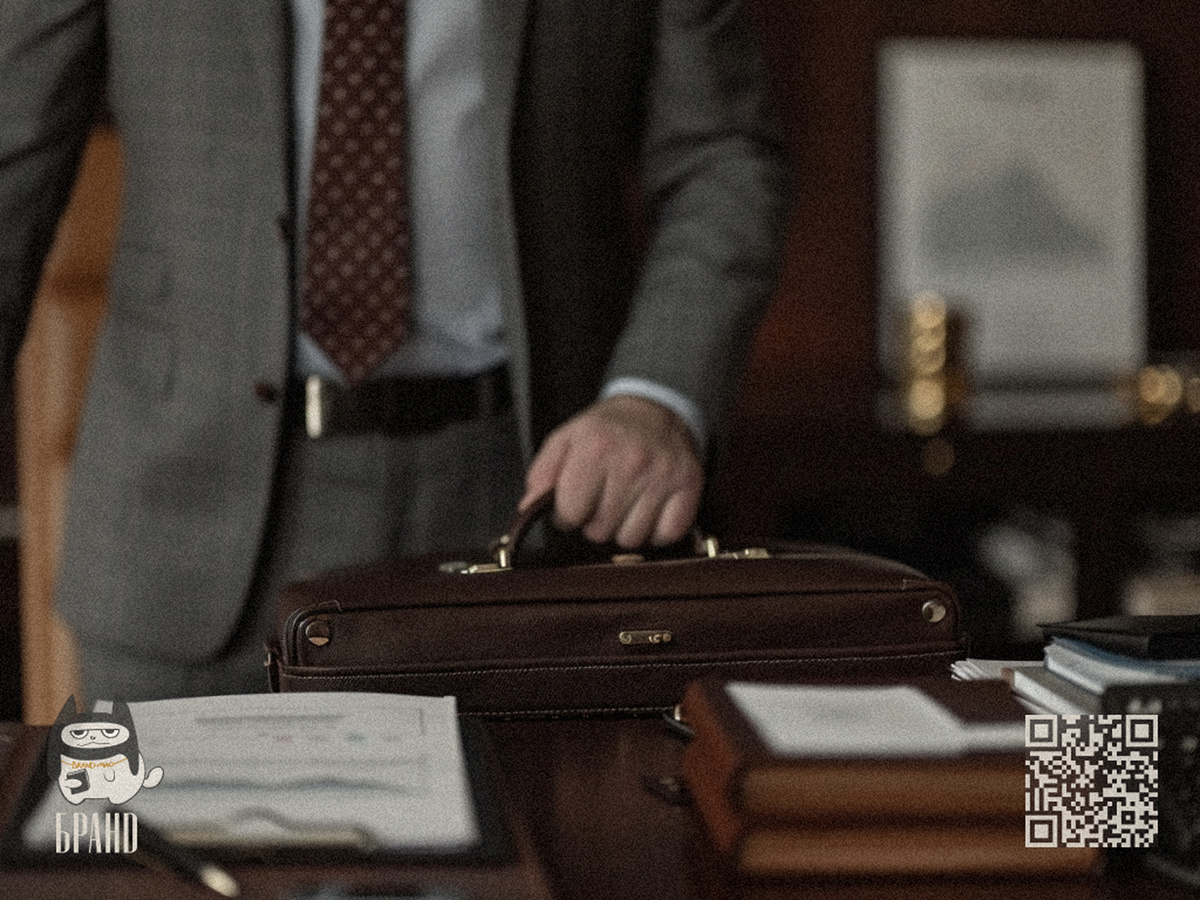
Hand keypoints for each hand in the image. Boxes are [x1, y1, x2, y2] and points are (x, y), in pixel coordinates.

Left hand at [520, 395, 703, 547]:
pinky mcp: (689, 485)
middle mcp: (631, 461)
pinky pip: (666, 535)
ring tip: (624, 503)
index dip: (567, 514)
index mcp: (595, 447)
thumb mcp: (565, 439)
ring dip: (624, 528)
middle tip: (602, 500)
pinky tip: (648, 510)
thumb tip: (529, 508)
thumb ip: (542, 474)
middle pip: (600, 531)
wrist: (655, 408)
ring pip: (632, 539)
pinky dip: (655, 531)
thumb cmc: (606, 430)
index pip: (570, 513)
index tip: (574, 504)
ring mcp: (663, 475)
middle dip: (595, 522)